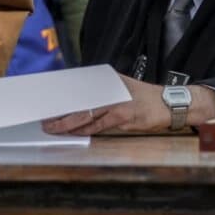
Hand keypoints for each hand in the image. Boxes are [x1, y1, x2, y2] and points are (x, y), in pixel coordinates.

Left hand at [42, 75, 214, 135]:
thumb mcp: (122, 89)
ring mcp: (116, 103)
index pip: (80, 90)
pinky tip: (74, 132)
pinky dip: (85, 129)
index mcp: (108, 82)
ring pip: (86, 115)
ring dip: (68, 124)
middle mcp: (110, 90)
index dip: (63, 99)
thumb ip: (104, 94)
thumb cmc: (144, 99)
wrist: (168, 104)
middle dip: (60, 114)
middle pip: (79, 103)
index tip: (48, 105)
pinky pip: (99, 125)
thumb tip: (82, 102)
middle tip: (45, 121)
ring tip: (54, 128)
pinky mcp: (122, 117)